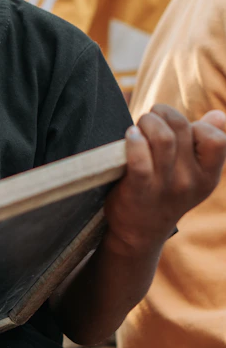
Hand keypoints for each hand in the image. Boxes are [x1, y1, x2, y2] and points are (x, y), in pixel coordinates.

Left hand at [104, 105, 225, 255]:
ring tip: (138, 127)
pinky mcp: (139, 190)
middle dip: (161, 113)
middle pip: (180, 127)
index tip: (182, 132)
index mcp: (207, 176)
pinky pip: (140, 160)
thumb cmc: (166, 192)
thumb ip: (206, 143)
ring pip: (162, 138)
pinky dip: (134, 141)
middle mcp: (190, 181)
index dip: (197, 125)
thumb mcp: (194, 174)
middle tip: (150, 121)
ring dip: (146, 122)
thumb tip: (219, 115)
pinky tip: (130, 136)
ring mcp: (165, 187)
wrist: (140, 233)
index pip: (216, 138)